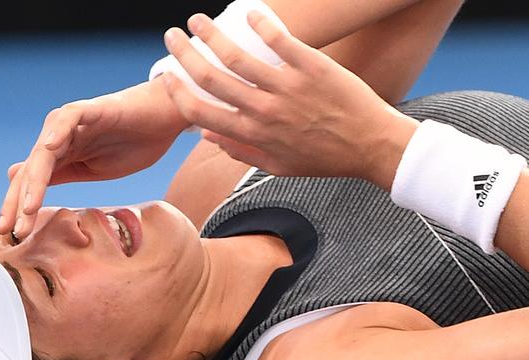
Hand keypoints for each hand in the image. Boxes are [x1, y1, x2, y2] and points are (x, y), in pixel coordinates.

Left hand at [0, 79, 188, 237]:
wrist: (165, 117)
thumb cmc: (135, 143)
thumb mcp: (95, 169)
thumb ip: (63, 174)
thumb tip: (25, 185)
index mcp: (62, 155)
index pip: (34, 183)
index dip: (21, 208)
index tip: (14, 235)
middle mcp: (61, 138)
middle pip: (32, 171)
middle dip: (19, 201)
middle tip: (10, 230)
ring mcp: (74, 123)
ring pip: (45, 151)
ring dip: (35, 180)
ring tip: (28, 207)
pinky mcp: (91, 109)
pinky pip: (68, 118)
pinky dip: (57, 133)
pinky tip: (49, 150)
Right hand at [161, 11, 418, 190]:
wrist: (370, 146)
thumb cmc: (324, 158)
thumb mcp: (277, 167)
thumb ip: (240, 152)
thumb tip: (208, 136)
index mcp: (253, 136)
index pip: (200, 113)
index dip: (177, 93)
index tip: (167, 78)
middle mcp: (263, 111)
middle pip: (210, 77)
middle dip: (184, 54)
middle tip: (172, 37)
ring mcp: (286, 87)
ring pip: (236, 55)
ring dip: (210, 34)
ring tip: (196, 20)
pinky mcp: (310, 66)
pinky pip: (278, 38)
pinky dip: (260, 22)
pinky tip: (249, 11)